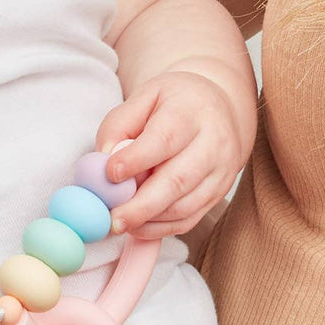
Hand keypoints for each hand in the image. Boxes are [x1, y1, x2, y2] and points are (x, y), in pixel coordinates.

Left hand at [96, 70, 245, 239]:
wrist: (220, 110)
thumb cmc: (174, 103)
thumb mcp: (144, 97)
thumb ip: (119, 125)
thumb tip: (104, 161)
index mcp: (190, 112)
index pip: (164, 139)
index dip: (136, 160)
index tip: (109, 174)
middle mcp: (212, 143)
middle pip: (177, 180)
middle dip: (141, 205)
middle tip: (112, 219)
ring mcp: (220, 171)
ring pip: (185, 206)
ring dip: (149, 221)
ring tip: (120, 224)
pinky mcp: (219, 193)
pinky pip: (190, 219)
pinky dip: (161, 228)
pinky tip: (139, 226)